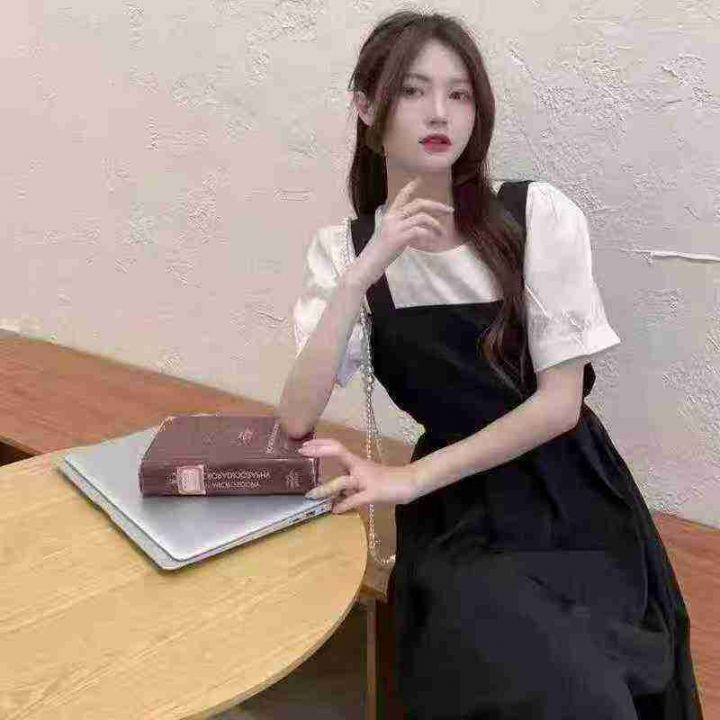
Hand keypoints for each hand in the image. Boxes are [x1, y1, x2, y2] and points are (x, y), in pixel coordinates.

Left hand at [298, 438, 417, 512]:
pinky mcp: (374, 493)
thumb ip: (348, 483)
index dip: (320, 444)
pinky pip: (356, 499)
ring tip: (311, 495)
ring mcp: (366, 480)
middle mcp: (359, 467)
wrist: (409, 482)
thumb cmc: (386, 480)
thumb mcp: (364, 479)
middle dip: (319, 452)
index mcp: (356, 462)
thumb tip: (333, 495)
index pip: (336, 447)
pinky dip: (344, 505)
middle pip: (338, 453)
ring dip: (325, 488)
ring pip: (342, 481)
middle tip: (301, 452)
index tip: (304, 446)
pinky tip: (335, 510)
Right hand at [353, 176, 454, 288]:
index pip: (401, 196)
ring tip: (442, 233)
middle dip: (436, 206)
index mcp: (388, 216)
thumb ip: (399, 228)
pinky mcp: (398, 238)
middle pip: (418, 204)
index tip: (421, 179)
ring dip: (436, 224)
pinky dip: (429, 234)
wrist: (367, 265)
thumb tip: (416, 229)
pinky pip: (419, 231)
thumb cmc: (377, 255)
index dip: (411, 187)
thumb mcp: (387, 236)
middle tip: (449, 210)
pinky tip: (433, 241)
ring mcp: (395, 228)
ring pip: (421, 217)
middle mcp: (392, 218)